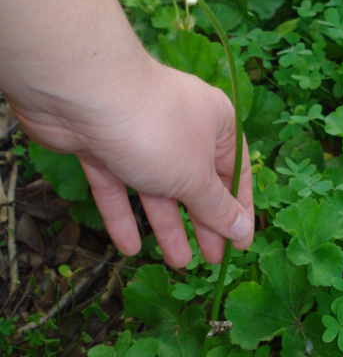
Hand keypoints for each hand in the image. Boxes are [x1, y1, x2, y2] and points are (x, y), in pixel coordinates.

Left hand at [9, 58, 253, 267]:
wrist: (85, 93)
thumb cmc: (158, 131)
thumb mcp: (195, 177)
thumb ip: (217, 207)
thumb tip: (243, 229)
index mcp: (215, 122)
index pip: (235, 170)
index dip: (239, 209)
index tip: (241, 245)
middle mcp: (181, 127)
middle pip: (196, 181)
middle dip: (203, 221)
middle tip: (211, 259)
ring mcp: (141, 136)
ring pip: (157, 187)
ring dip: (167, 225)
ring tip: (178, 262)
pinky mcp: (104, 146)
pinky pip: (119, 185)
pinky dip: (123, 215)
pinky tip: (130, 247)